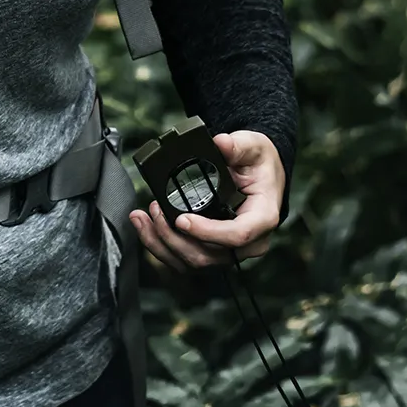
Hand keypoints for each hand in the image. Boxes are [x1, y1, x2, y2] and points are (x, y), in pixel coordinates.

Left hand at [130, 131, 284, 270]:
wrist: (259, 177)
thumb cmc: (259, 165)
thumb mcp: (254, 147)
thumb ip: (238, 145)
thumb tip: (221, 143)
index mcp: (262, 218)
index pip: (238, 235)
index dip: (208, 232)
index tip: (182, 219)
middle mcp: (249, 242)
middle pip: (209, 255)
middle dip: (174, 238)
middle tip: (155, 210)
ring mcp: (230, 251)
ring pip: (193, 263)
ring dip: (162, 244)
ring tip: (144, 218)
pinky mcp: (213, 252)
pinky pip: (184, 259)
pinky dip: (161, 246)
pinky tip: (146, 226)